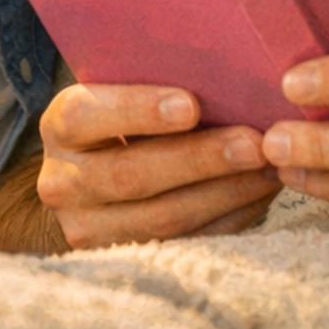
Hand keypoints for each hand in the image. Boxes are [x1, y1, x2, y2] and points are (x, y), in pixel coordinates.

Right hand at [36, 82, 279, 249]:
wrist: (87, 183)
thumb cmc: (118, 120)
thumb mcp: (117, 93)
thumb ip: (152, 78)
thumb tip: (227, 68)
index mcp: (61, 127)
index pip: (86, 115)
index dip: (137, 110)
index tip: (191, 106)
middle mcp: (63, 182)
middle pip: (131, 175)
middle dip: (199, 159)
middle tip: (253, 143)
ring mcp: (89, 230)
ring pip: (162, 219)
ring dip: (224, 192)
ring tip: (268, 168)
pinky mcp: (123, 260)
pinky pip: (184, 243)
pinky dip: (227, 216)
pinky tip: (258, 192)